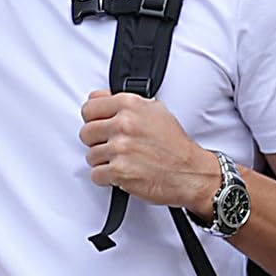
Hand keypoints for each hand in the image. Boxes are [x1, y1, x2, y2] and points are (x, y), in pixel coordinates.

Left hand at [79, 91, 217, 214]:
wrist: (190, 172)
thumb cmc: (174, 145)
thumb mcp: (154, 111)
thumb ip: (124, 103)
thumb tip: (99, 97)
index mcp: (130, 105)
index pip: (89, 108)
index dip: (93, 120)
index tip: (100, 127)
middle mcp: (124, 124)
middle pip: (86, 133)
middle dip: (97, 142)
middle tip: (113, 147)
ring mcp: (120, 148)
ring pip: (90, 156)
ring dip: (104, 162)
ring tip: (123, 161)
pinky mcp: (119, 171)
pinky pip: (96, 175)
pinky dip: (107, 178)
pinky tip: (122, 174)